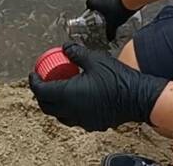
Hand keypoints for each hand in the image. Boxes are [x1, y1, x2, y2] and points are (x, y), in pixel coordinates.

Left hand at [28, 42, 168, 131]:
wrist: (138, 98)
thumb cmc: (118, 79)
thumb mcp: (95, 60)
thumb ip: (76, 53)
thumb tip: (65, 48)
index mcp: (67, 95)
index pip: (41, 91)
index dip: (34, 82)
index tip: (34, 74)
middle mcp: (71, 111)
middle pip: (46, 106)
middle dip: (41, 94)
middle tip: (44, 81)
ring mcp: (82, 120)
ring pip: (59, 114)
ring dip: (54, 103)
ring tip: (58, 89)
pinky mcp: (92, 124)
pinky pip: (73, 118)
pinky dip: (68, 109)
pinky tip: (76, 98)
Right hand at [86, 0, 140, 41]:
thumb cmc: (118, 11)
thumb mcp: (113, 24)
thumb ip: (110, 32)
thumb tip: (109, 39)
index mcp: (97, 3)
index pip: (89, 2)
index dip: (89, 6)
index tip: (91, 11)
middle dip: (98, 4)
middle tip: (102, 12)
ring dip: (107, 2)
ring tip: (112, 10)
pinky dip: (115, 0)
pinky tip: (120, 7)